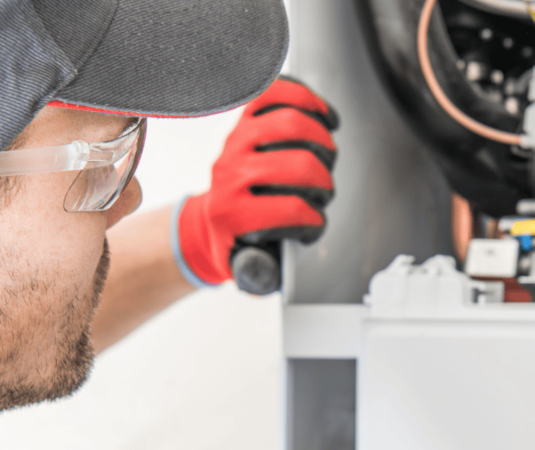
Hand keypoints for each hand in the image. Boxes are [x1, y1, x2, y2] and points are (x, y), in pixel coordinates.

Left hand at [173, 77, 338, 288]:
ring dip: (323, 143)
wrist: (208, 221)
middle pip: (300, 165)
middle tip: (322, 192)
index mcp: (231, 213)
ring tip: (325, 159)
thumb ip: (261, 273)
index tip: (313, 225)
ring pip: (293, 124)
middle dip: (323, 182)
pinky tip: (323, 117)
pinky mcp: (243, 119)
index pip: (291, 209)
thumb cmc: (236, 242)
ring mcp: (236, 141)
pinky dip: (307, 99)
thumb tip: (268, 270)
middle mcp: (230, 173)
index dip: (314, 221)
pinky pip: (278, 92)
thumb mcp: (245, 268)